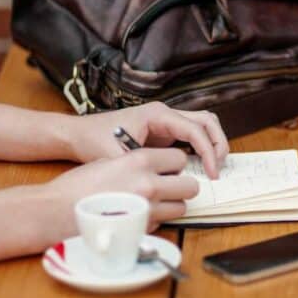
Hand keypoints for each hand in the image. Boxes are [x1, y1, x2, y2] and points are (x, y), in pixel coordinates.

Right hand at [44, 148, 197, 232]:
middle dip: (182, 186)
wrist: (56, 212)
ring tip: (154, 203)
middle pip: (190, 186)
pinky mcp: (142, 230)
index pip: (180, 158)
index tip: (168, 168)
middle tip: (170, 187)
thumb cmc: (77, 186)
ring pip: (181, 208)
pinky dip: (156, 220)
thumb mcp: (108, 161)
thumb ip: (136, 163)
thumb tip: (156, 167)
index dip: (175, 164)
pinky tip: (138, 215)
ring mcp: (148, 210)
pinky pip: (163, 223)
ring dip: (172, 205)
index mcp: (140, 160)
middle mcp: (149, 184)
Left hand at [65, 102, 228, 178]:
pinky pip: (192, 136)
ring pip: (203, 125)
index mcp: (157, 114)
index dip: (208, 151)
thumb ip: (141, 168)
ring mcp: (166, 122)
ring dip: (213, 144)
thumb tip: (164, 183)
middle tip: (218, 168)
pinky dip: (201, 149)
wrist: (78, 134)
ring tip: (213, 167)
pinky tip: (199, 167)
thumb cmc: (94, 140)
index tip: (211, 172)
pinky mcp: (164, 132)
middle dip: (218, 144)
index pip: (195, 129)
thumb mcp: (117, 157)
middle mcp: (165, 114)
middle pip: (207, 121)